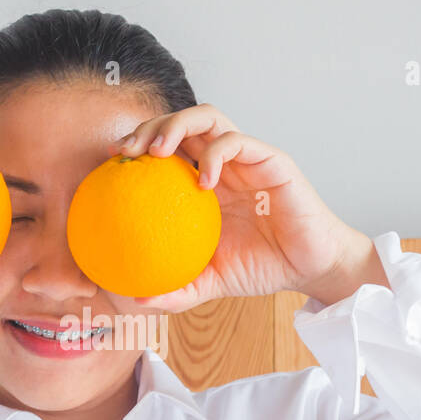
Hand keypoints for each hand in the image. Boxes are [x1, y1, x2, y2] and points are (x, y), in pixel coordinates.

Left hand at [108, 104, 386, 309]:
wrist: (309, 269)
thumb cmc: (263, 268)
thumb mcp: (212, 282)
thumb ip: (178, 289)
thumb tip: (139, 301)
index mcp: (204, 183)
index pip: (166, 149)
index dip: (137, 146)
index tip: (112, 161)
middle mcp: (223, 163)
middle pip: (181, 124)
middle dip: (149, 126)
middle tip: (126, 151)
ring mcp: (247, 158)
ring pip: (209, 118)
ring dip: (178, 124)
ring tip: (158, 150)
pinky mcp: (272, 160)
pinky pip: (238, 142)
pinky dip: (216, 154)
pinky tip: (202, 180)